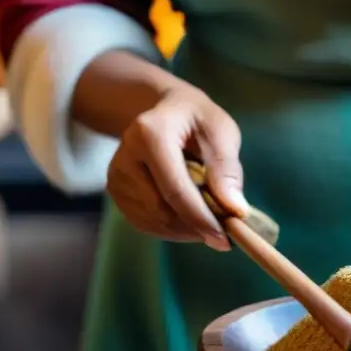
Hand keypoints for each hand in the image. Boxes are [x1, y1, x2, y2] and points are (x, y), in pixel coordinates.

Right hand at [106, 84, 247, 248]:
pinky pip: (146, 223)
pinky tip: (190, 217)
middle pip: (162, 210)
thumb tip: (234, 209)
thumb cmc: (197, 119)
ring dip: (186, 229)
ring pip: (154, 221)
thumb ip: (227, 168)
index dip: (201, 218)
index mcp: (150, 135)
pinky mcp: (116, 192)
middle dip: (196, 226)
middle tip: (226, 230)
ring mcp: (117, 177)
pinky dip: (173, 228)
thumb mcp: (221, 130)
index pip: (175, 188)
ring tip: (210, 218)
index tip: (226, 239)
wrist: (163, 110)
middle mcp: (125, 157)